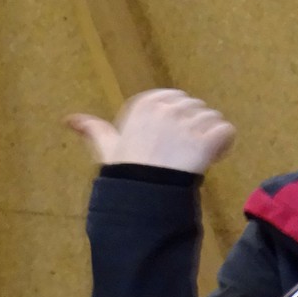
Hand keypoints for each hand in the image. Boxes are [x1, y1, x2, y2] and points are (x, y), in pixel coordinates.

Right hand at [66, 88, 235, 173]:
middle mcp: (168, 108)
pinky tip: (211, 158)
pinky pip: (227, 131)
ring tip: (192, 158)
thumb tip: (70, 119)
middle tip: (180, 153)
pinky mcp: (207, 139)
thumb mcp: (107, 148)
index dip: (177, 119)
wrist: (144, 197)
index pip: (176, 99)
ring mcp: (188, 123)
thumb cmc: (126, 173)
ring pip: (212, 118)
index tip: (168, 140)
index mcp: (146, 103)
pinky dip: (224, 144)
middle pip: (196, 108)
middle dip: (193, 127)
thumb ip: (94, 129)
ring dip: (208, 137)